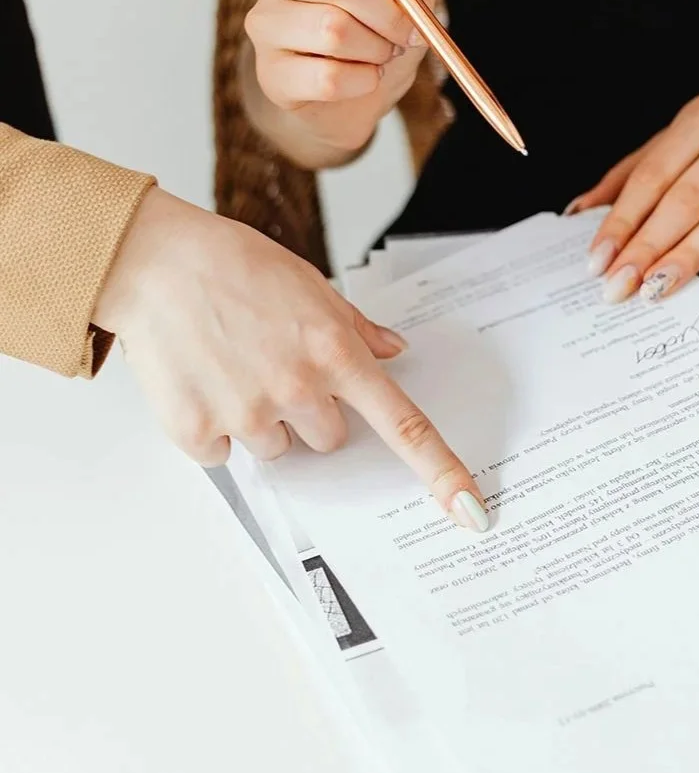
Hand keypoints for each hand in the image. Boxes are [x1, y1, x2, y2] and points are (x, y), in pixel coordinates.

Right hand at [93, 188, 487, 531]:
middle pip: (330, 439)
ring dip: (262, 421)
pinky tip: (201, 380)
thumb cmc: (233, 264)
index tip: (469, 510)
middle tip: (277, 368)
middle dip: (312, 412)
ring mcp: (246, 413)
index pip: (402, 424)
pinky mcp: (197, 431)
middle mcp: (297, 388)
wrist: (155, 262)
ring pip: (278, 449)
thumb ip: (356, 327)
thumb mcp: (310, 283)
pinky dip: (213, 427)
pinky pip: (224, 454)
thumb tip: (393, 351)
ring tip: (233, 366)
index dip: (441, 471)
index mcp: (334, 352)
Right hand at [245, 0, 438, 156]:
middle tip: (402, 27)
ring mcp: (266, 24)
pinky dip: (363, 80)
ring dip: (377, 47)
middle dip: (387, 8)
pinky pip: (328, 76)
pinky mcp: (272, 75)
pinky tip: (363, 77)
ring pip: (332, 30)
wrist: (358, 96)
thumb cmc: (378, 29)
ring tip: (381, 51)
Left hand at [570, 77, 698, 303]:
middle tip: (619, 287)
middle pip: (686, 198)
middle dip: (647, 246)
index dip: (621, 221)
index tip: (598, 261)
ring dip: (690, 253)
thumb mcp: (681, 136)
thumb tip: (578, 211)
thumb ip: (631, 172)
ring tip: (657, 287)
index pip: (652, 176)